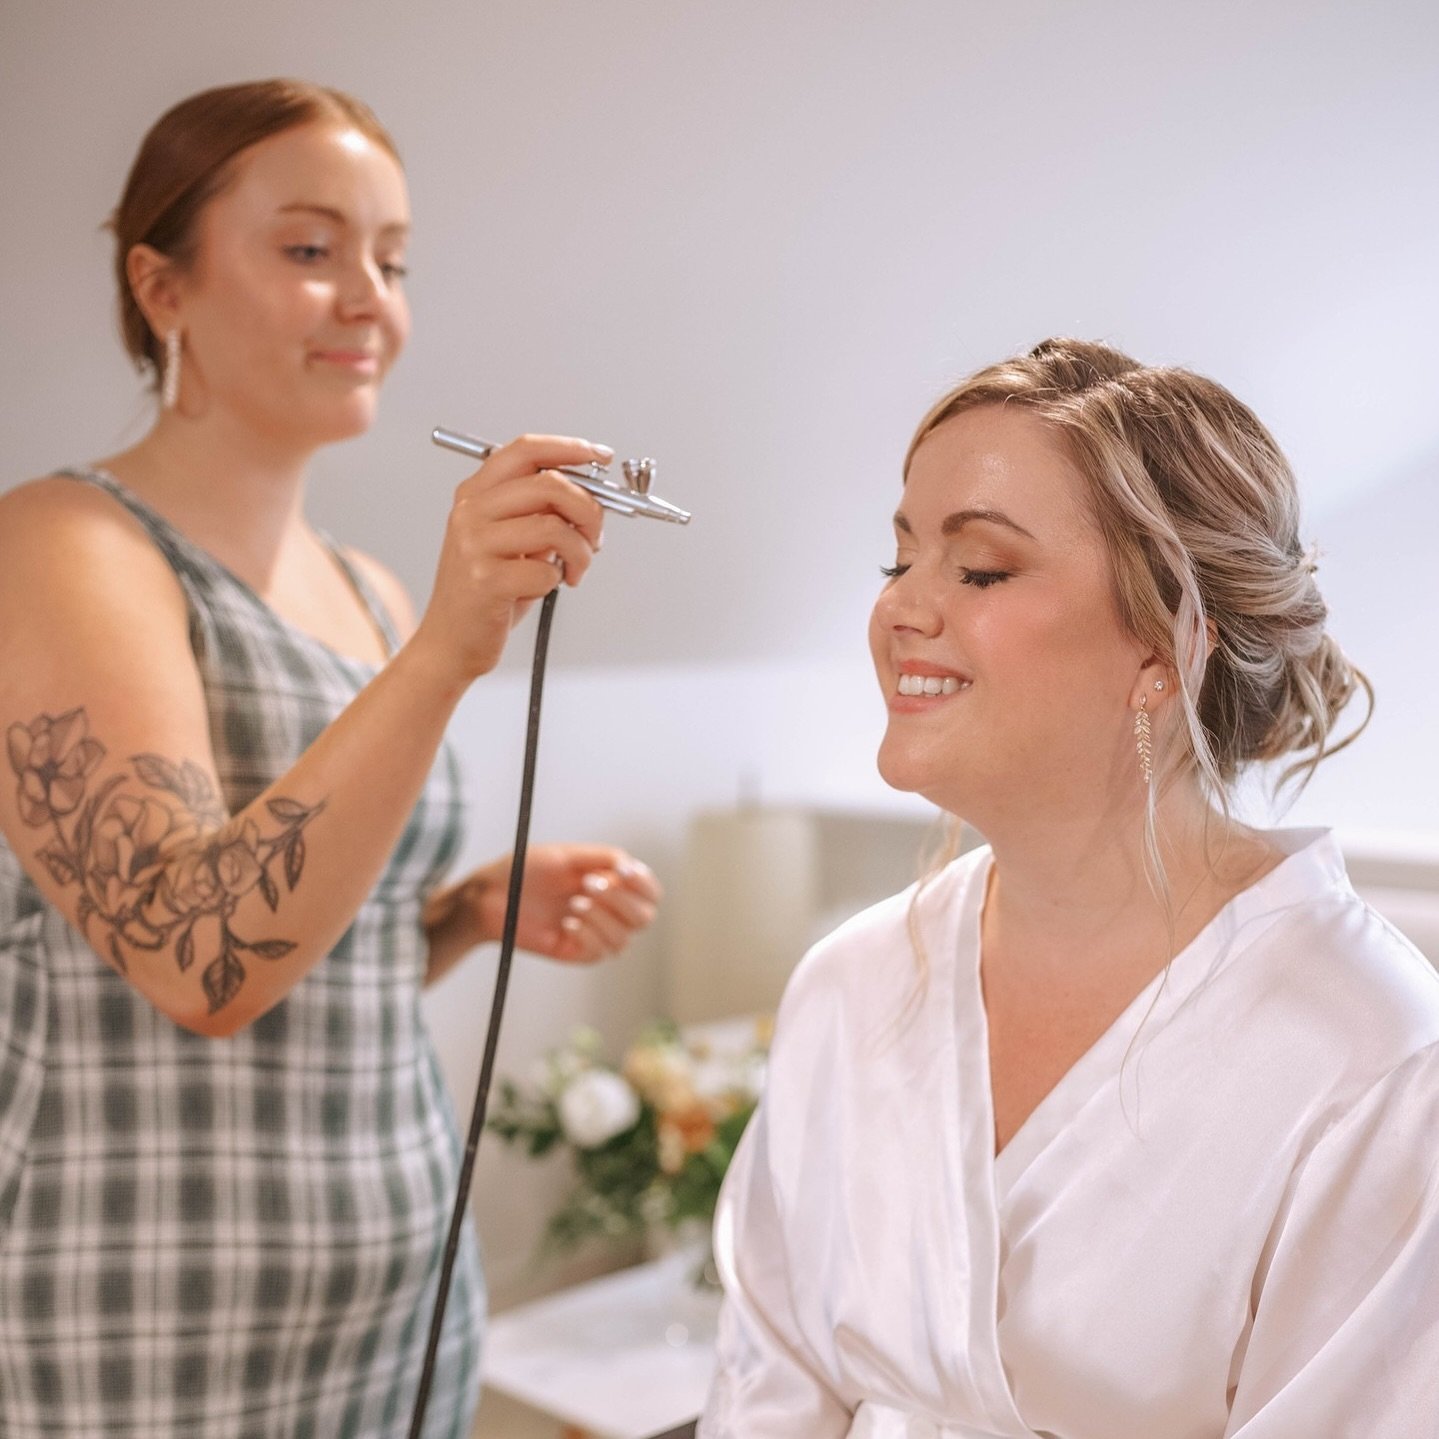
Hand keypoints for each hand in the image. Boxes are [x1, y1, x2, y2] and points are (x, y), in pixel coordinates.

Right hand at [411, 435, 610, 687]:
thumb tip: (594, 495)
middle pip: (549, 484)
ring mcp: (475, 545)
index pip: (526, 450)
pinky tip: (544, 588)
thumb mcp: (513, 540)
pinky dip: (558, 580)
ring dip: (580, 552)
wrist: (451, 641)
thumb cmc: (488, 591)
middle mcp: (471, 512)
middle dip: (589, 510)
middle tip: (596, 536)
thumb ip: (543, 512)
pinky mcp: (485, 580)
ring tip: (575, 570)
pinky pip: (546, 570)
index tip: (600, 457)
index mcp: (476, 493)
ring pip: (555, 527)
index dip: (570, 448)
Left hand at [423, 843, 660, 967]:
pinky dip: (589, 934)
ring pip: (625, 937)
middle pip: (645, 917)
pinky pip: (600, 952)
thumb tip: (630, 866)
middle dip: (621, 899)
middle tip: (589, 884)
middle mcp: (608, 910)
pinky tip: (567, 923)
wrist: (490, 894)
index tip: (623, 871)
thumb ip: (602, 857)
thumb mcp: (566, 855)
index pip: (649, 891)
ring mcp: (594, 933)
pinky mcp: (577, 953)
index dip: (643, 883)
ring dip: (603, 917)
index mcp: (611, 883)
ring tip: (573, 904)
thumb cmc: (526, 870)